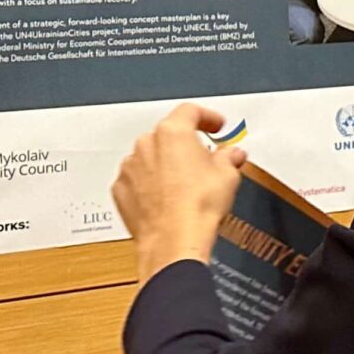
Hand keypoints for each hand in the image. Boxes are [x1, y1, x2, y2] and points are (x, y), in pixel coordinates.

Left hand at [112, 104, 248, 280]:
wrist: (174, 241)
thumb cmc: (197, 207)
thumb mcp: (227, 176)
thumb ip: (229, 158)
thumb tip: (231, 155)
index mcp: (173, 132)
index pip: (190, 111)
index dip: (207, 117)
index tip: (215, 125)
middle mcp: (146, 145)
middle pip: (168, 134)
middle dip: (186, 145)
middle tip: (205, 160)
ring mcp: (130, 167)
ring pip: (150, 157)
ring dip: (166, 165)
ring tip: (186, 185)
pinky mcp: (121, 190)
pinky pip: (137, 179)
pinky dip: (150, 184)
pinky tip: (168, 199)